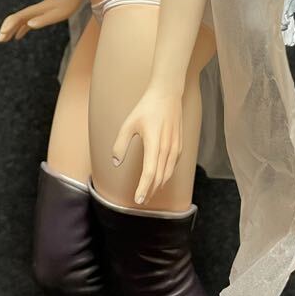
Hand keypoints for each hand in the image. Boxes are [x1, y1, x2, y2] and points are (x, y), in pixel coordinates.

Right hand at [0, 0, 84, 41]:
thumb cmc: (68, 4)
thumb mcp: (58, 14)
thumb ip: (43, 20)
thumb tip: (29, 25)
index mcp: (35, 11)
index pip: (17, 18)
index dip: (8, 27)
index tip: (2, 36)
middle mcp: (33, 11)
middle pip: (15, 19)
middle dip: (5, 29)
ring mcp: (36, 12)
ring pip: (19, 21)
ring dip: (10, 30)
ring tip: (4, 40)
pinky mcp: (40, 14)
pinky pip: (26, 22)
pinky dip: (20, 29)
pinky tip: (18, 36)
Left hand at [112, 85, 183, 203]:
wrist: (167, 94)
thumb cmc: (146, 108)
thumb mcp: (128, 124)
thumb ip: (120, 145)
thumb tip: (115, 163)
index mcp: (153, 143)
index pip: (150, 172)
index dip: (144, 188)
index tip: (137, 199)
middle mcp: (167, 147)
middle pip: (159, 177)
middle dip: (150, 191)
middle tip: (141, 201)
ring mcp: (175, 147)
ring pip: (168, 173)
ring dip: (158, 186)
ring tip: (148, 194)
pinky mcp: (179, 146)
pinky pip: (172, 166)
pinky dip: (165, 176)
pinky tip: (159, 179)